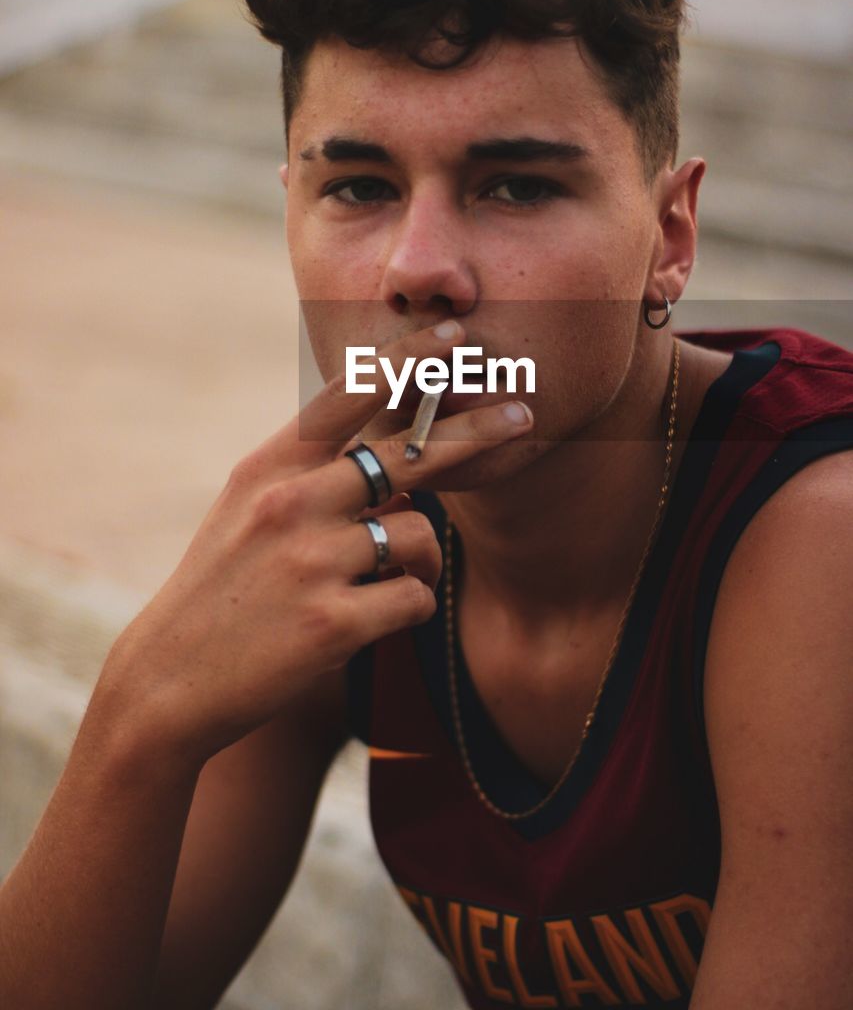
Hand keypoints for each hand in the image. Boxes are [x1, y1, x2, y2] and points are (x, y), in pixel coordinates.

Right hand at [104, 321, 533, 762]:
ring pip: (420, 535)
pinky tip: (362, 623)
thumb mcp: (249, 508)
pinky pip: (415, 597)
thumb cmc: (222, 586)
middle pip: (411, 453)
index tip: (456, 336)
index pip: (349, 395)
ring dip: (417, 561)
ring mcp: (314, 560)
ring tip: (374, 585)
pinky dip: (404, 608)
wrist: (171, 677)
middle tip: (523, 413)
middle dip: (477, 430)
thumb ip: (313, 474)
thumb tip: (397, 461)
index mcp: (271, 466)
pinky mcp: (335, 621)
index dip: (409, 359)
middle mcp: (293, 501)